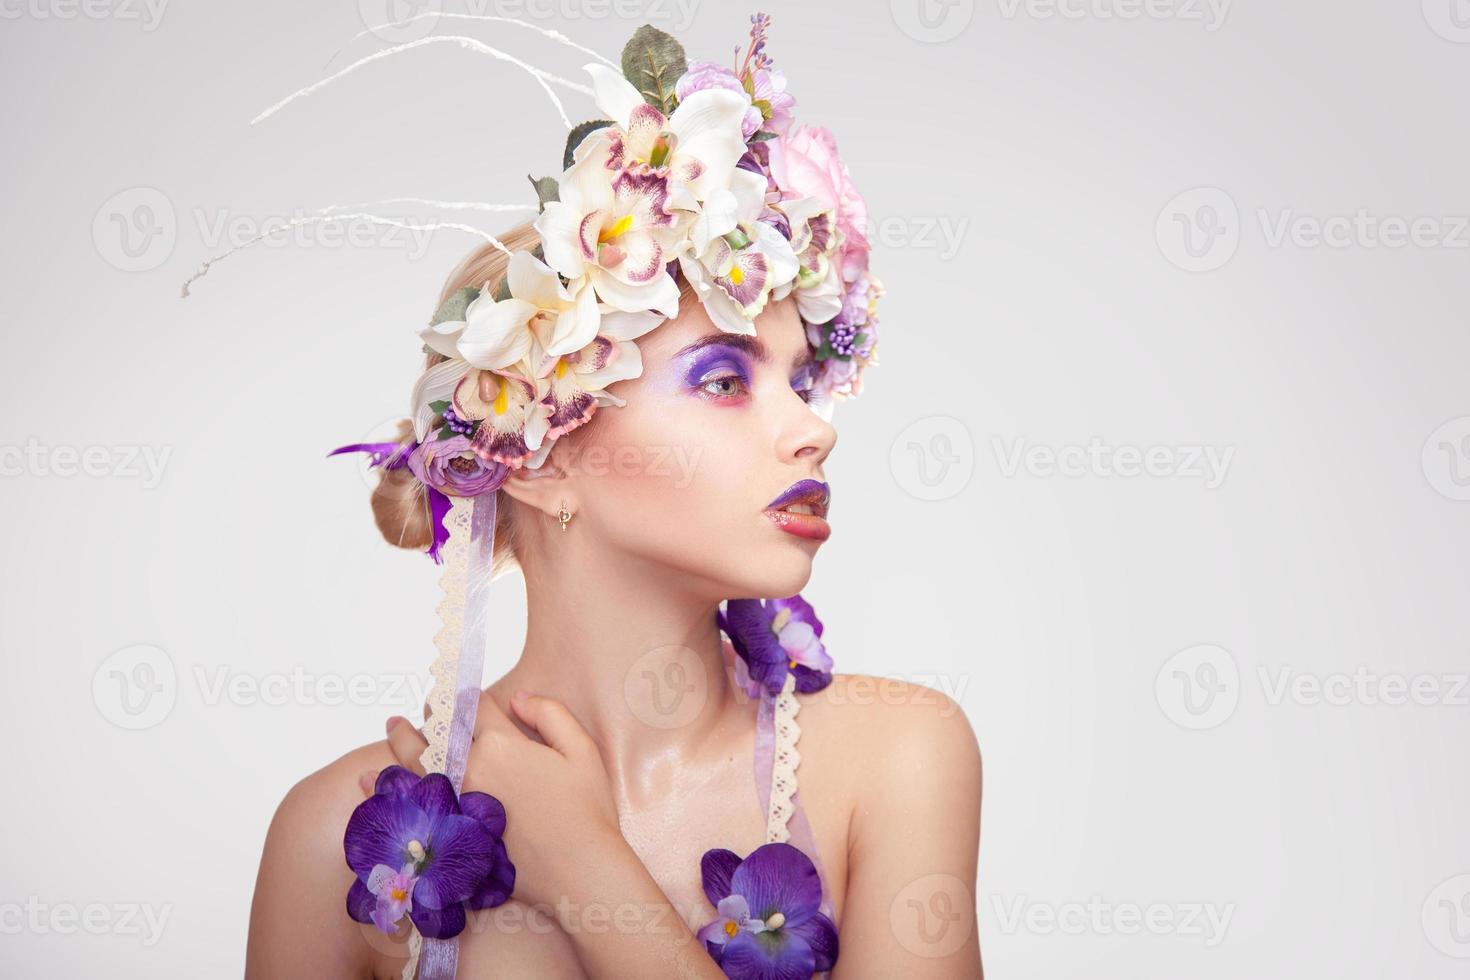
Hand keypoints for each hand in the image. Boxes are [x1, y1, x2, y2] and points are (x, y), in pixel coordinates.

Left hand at [370, 690, 624, 908]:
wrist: (577, 870)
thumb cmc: (586, 810)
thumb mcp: (581, 749)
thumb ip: (550, 714)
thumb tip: (518, 698)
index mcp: (502, 742)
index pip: (473, 706)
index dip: (466, 695)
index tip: (460, 691)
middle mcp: (469, 768)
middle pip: (438, 731)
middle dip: (432, 713)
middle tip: (425, 706)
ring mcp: (453, 803)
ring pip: (414, 762)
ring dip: (400, 739)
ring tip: (393, 725)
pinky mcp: (446, 833)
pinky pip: (404, 805)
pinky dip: (383, 789)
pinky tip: (370, 779)